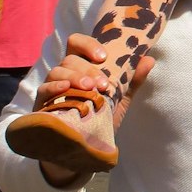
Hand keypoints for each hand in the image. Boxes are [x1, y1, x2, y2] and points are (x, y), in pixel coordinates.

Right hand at [34, 33, 150, 108]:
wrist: (83, 148)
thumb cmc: (99, 118)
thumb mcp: (120, 99)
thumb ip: (133, 80)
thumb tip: (149, 59)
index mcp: (80, 66)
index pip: (77, 43)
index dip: (88, 44)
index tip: (104, 56)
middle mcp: (64, 73)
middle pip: (70, 59)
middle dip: (88, 69)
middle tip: (102, 84)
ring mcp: (52, 88)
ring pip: (57, 71)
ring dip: (75, 77)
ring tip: (90, 89)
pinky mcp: (42, 104)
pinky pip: (44, 89)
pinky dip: (54, 86)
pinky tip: (66, 89)